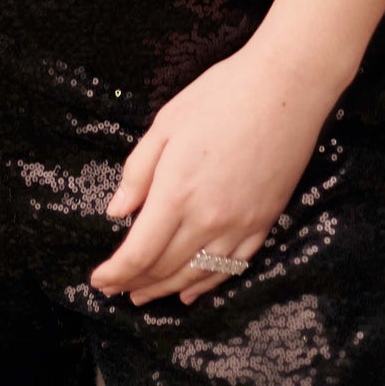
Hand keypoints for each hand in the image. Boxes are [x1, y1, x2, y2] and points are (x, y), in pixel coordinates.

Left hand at [89, 38, 341, 306]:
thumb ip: (138, 171)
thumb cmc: (222, 95)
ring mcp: (239, 225)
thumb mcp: (167, 122)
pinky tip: (189, 291)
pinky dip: (206, 285)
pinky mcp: (263, 223)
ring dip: (164, 290)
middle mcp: (207, 218)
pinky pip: (230, 268)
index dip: (115, 273)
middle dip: (133, 283)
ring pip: (195, 275)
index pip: (138, 253)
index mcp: (177, 192)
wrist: (286, 88)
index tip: (98, 280)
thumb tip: (116, 212)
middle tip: (114, 289)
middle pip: (164, 268)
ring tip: (142, 297)